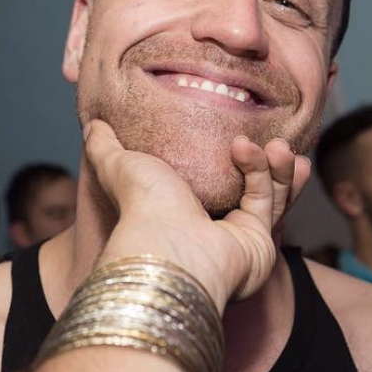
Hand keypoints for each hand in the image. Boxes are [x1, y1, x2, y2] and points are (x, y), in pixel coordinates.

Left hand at [83, 119, 310, 311]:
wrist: (169, 247)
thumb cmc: (141, 208)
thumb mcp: (119, 165)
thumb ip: (105, 146)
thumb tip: (93, 124)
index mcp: (179, 208)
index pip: (210, 178)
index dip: (227, 155)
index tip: (236, 130)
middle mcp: (209, 227)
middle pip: (248, 187)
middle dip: (262, 160)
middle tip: (268, 135)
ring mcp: (236, 238)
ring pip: (267, 194)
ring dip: (272, 165)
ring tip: (278, 143)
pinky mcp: (257, 244)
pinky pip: (271, 203)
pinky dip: (270, 174)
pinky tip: (261, 150)